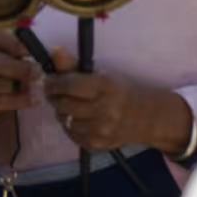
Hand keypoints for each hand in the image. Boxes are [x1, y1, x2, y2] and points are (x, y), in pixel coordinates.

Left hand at [44, 48, 192, 154]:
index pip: (70, 85)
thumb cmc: (122, 91)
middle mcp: (104, 110)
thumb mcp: (103, 74)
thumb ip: (75, 65)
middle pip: (64, 105)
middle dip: (54, 97)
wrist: (147, 118)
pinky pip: (72, 135)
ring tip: (68, 105)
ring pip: (65, 121)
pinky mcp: (97, 145)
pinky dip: (70, 126)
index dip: (54, 83)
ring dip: (62, 112)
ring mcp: (100, 131)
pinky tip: (78, 118)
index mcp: (106, 87)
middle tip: (54, 92)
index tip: (49, 80)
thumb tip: (54, 52)